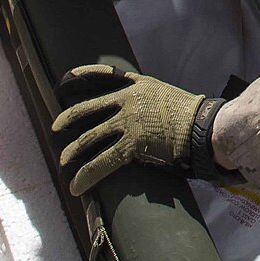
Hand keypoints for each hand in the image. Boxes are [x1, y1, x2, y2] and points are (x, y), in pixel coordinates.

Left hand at [51, 64, 222, 194]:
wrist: (204, 127)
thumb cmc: (192, 115)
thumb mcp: (167, 94)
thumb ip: (149, 98)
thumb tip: (142, 109)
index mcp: (137, 85)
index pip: (104, 74)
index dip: (82, 75)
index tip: (65, 79)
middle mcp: (127, 100)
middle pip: (88, 108)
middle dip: (67, 118)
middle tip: (55, 127)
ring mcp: (128, 122)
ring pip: (90, 137)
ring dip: (73, 151)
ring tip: (64, 162)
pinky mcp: (131, 145)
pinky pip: (101, 162)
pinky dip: (86, 175)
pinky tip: (76, 185)